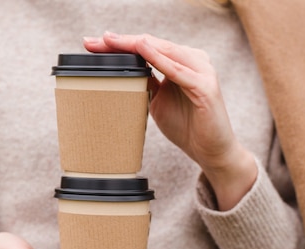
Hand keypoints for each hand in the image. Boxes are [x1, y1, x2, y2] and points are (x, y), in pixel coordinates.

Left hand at [84, 32, 256, 209]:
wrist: (211, 151)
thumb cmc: (188, 126)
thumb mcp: (159, 101)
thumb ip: (146, 84)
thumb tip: (122, 74)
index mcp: (183, 62)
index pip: (148, 47)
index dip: (121, 44)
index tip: (93, 44)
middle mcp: (194, 61)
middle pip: (153, 44)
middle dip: (122, 42)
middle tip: (93, 41)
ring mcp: (201, 71)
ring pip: (164, 51)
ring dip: (136, 45)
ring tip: (112, 42)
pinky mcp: (205, 87)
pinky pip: (178, 70)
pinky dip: (160, 59)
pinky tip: (143, 51)